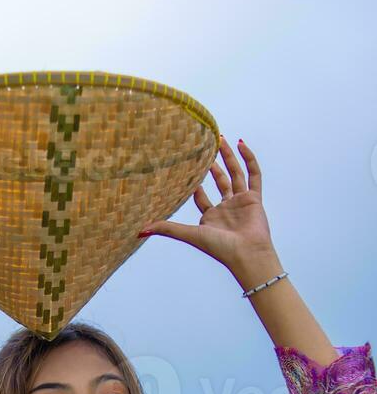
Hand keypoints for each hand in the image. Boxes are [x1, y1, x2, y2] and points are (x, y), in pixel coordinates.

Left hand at [137, 137, 277, 273]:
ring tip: (222, 139)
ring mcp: (241, 203)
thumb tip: (139, 231)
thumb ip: (167, 229)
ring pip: (235, 174)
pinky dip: (248, 159)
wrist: (247, 254)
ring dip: (229, 157)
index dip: (194, 184)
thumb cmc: (220, 248)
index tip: (185, 167)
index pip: (200, 197)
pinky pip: (253, 175)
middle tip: (205, 146)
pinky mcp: (254, 199)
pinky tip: (240, 144)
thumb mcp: (189, 234)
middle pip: (219, 181)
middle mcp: (226, 209)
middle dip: (212, 165)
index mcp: (210, 218)